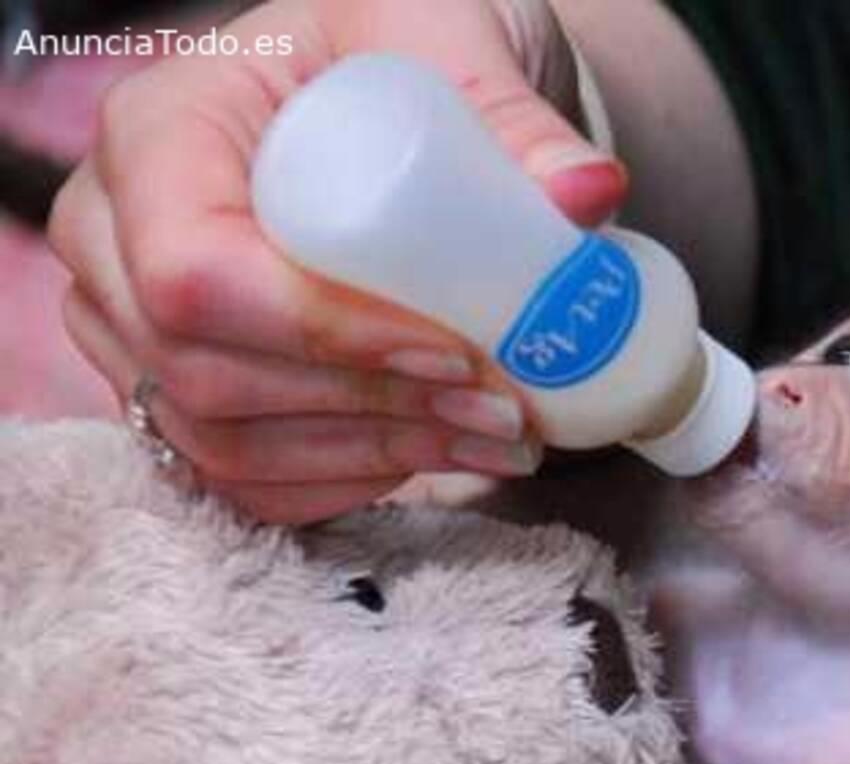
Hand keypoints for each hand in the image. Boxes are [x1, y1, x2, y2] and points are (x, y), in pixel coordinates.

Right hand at [49, 0, 627, 522]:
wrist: (391, 118)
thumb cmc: (399, 70)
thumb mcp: (455, 44)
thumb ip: (515, 118)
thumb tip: (583, 196)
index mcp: (160, 131)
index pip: (196, 268)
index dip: (323, 331)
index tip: (454, 348)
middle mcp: (116, 238)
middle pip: (205, 372)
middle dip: (370, 407)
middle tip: (503, 408)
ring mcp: (136, 330)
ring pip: (226, 443)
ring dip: (375, 457)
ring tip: (496, 436)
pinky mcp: (181, 394)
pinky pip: (243, 481)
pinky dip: (346, 484)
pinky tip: (437, 457)